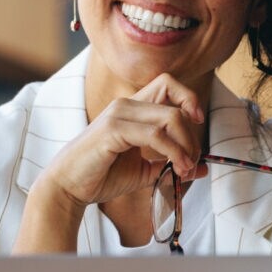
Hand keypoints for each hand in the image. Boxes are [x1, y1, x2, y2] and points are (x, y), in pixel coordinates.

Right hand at [13, 73, 205, 252]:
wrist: (69, 187)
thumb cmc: (102, 176)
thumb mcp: (144, 170)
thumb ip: (170, 164)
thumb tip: (202, 167)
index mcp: (132, 108)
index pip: (168, 84)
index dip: (189, 98)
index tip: (198, 123)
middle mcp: (125, 104)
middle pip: (175, 101)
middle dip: (192, 134)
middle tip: (192, 161)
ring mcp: (118, 114)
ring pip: (170, 117)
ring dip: (185, 145)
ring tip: (185, 168)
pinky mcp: (113, 129)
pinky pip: (155, 134)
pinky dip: (172, 151)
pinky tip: (175, 168)